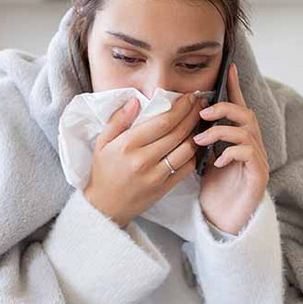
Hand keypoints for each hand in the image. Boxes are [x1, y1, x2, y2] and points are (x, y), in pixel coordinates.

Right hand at [83, 90, 207, 227]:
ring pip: (186, 149)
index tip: (189, 97)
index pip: (163, 121)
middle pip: (178, 132)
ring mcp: (157, 175)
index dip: (181, 107)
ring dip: (195, 133)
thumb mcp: (102, 142)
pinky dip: (193, 154)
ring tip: (197, 122)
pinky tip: (191, 144)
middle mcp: (144, 159)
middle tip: (200, 104)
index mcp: (128, 145)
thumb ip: (118, 120)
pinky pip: (187, 167)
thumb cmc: (104, 171)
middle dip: (193, 115)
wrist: (106, 206)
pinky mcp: (165, 187)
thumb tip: (135, 101)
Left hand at [192, 63, 268, 234]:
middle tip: (203, 112)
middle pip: (248, 115)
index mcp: (239, 141)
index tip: (229, 68)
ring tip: (201, 140)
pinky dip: (231, 153)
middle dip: (225, 109)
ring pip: (247, 132)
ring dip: (222, 131)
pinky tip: (216, 162)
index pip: (239, 109)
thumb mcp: (202, 161)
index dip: (235, 88)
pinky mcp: (258, 178)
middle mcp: (253, 148)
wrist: (221, 224)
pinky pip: (249, 155)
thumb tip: (184, 118)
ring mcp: (258, 162)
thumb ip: (201, 140)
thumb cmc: (212, 193)